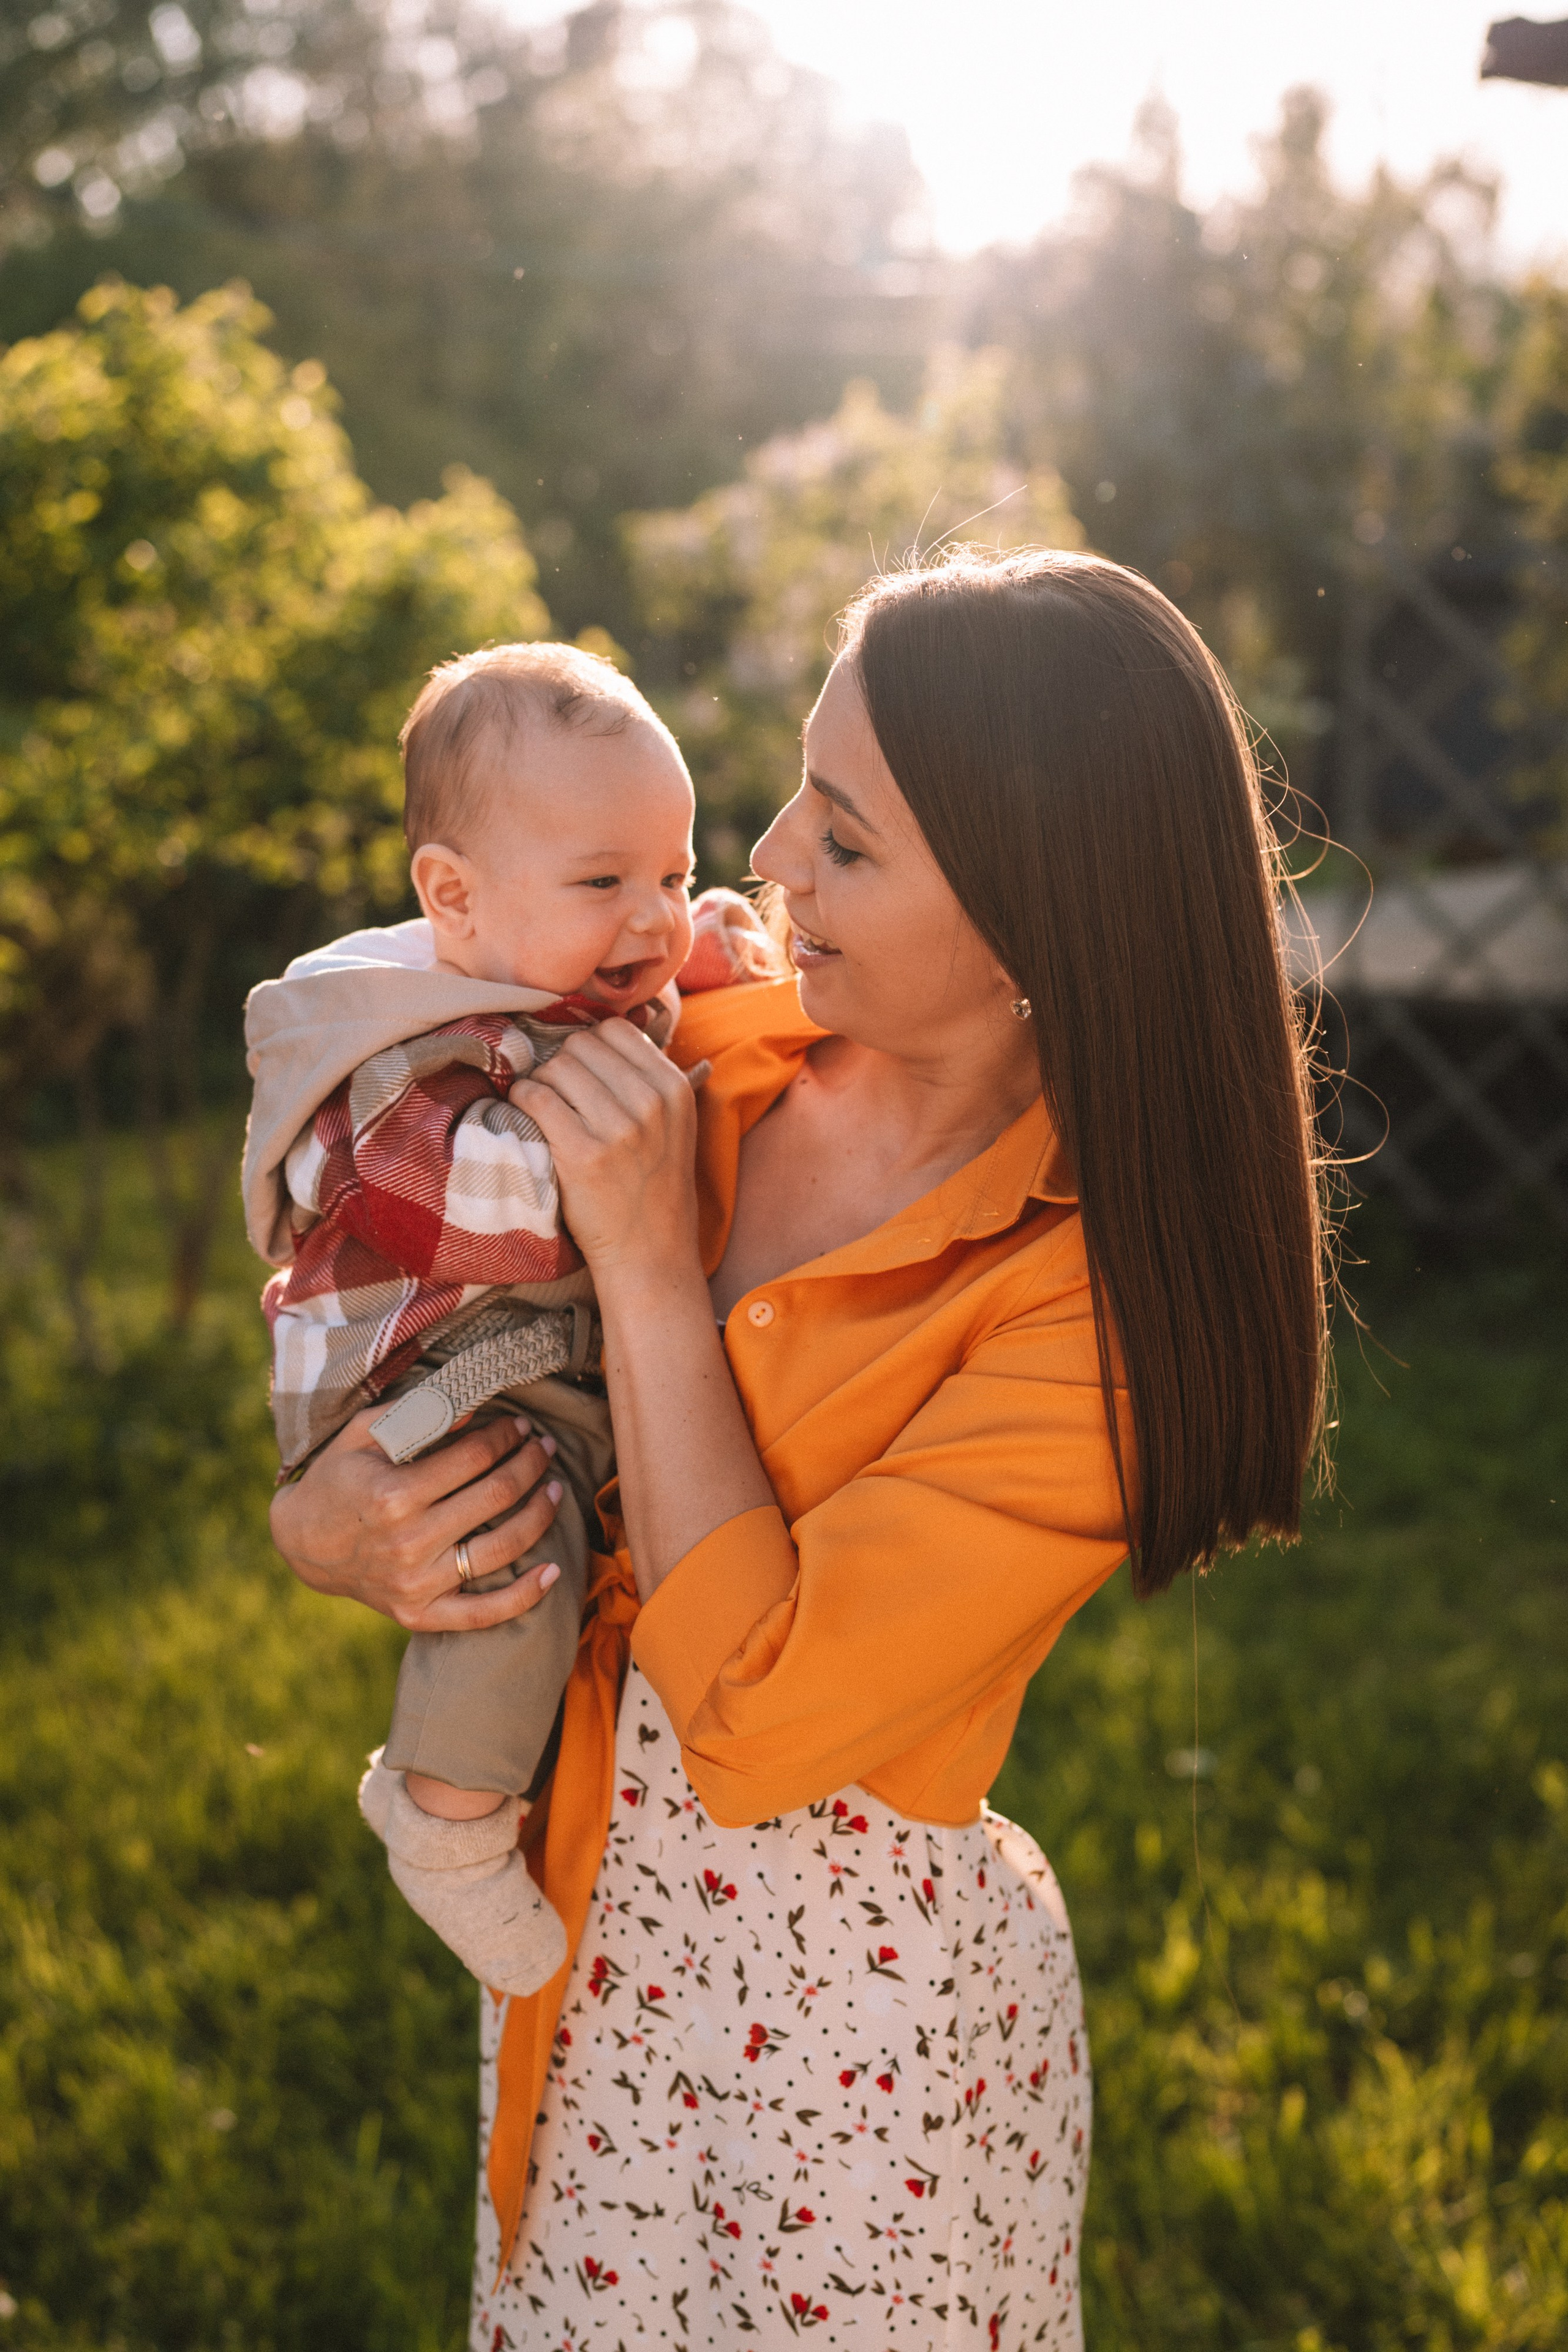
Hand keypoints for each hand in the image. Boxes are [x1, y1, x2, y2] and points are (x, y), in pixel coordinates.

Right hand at [269, 1407, 564, 1632]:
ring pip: (502, 1548)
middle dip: (530, 1464)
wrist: (303, 1543)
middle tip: (544, 1448)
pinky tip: (554, 1571)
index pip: (474, 1457)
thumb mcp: (363, 1435)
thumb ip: (415, 1417)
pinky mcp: (420, 1615)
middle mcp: (408, 1542)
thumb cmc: (339, 1478)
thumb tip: (473, 1409)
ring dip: (539, 1514)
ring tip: (555, 1489)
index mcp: (393, 1494)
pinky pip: (484, 1614)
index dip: (506, 1436)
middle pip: (495, 1497)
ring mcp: (416, 1584)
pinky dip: (525, 1596)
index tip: (520, 1426)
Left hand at [510, 1018, 700, 1283]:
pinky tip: (527, 1115)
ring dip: (540, 1083)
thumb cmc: (653, 1186)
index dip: (589, 1046)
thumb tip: (612, 1024)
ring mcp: (618, 1129)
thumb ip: (649, 1077)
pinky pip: (535, 1098)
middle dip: (562, 1065)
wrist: (650, 1253)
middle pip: (581, 1046)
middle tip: (559, 1094)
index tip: (579, 1071)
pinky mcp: (583, 1155)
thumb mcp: (674, 1125)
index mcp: (674, 1089)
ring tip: (545, 1109)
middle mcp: (651, 1103)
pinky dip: (522, 1100)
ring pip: (556, 1068)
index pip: (615, 1030)